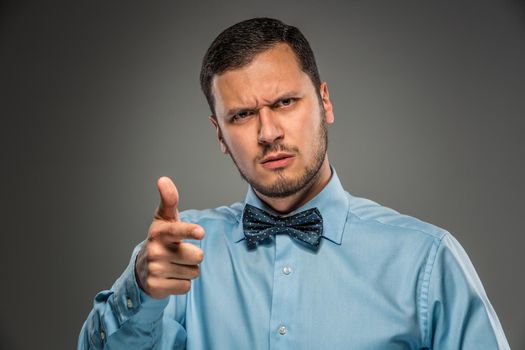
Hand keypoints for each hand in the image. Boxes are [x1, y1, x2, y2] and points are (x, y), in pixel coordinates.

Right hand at [135, 177, 204, 298]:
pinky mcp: (156, 287)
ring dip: (188, 270)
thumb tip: (163, 179)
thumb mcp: (165, 219)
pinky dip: (182, 284)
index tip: (200, 232)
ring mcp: (155, 269)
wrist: (143, 269)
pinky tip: (171, 278)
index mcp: (159, 232)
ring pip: (193, 272)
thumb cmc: (162, 239)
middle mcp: (155, 251)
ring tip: (175, 265)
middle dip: (194, 256)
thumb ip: (169, 200)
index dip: (189, 231)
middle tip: (180, 253)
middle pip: (197, 256)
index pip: (177, 230)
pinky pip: (186, 286)